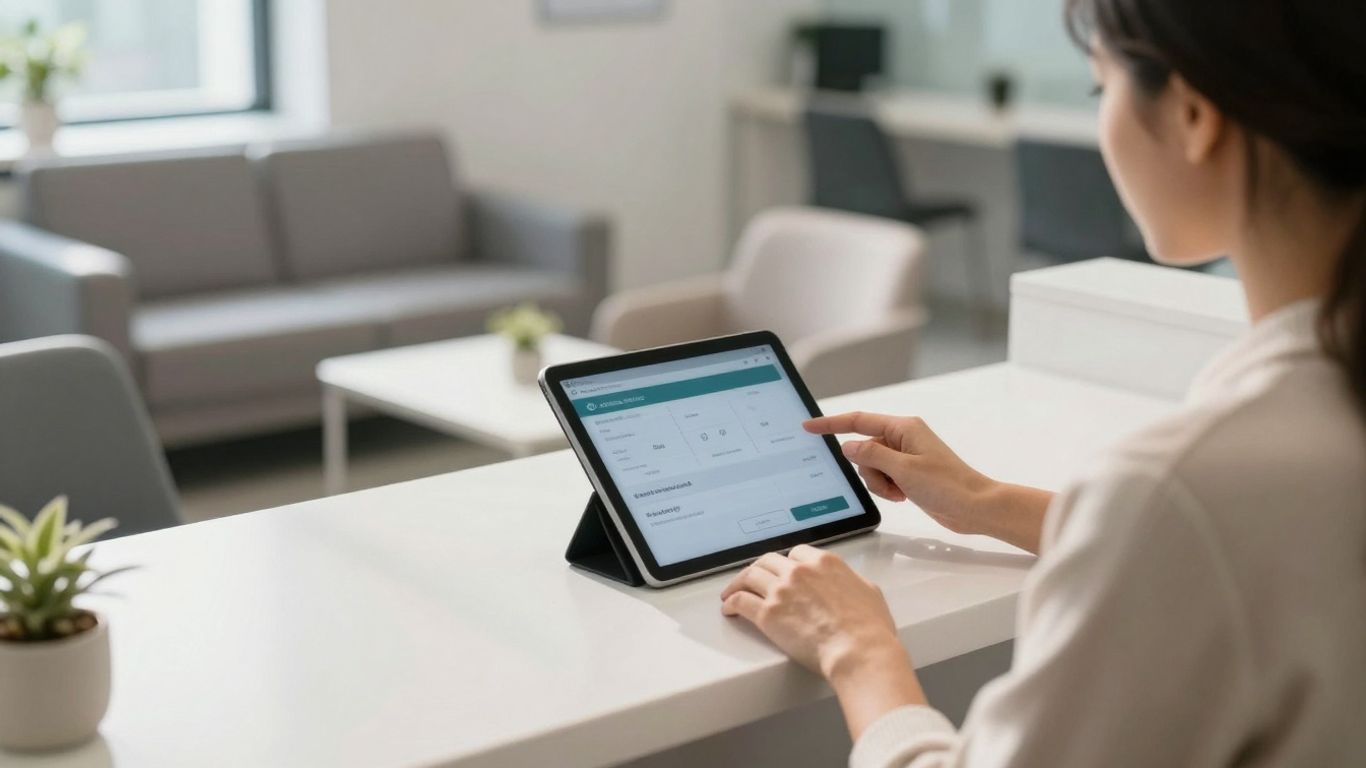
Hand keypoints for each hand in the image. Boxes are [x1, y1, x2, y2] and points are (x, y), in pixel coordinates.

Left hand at [720, 545, 900, 677]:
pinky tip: (729, 608)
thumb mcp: (869, 592)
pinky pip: (741, 601)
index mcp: (824, 562)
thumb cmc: (869, 629)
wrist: (858, 651)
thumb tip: (848, 584)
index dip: (786, 563)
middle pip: (768, 561)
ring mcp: (781, 590)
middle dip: (758, 569)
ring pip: (750, 576)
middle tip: (752, 578)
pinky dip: (731, 602)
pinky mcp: (768, 614)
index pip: (796, 553)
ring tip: (732, 592)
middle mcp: (800, 571)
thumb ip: (852, 581)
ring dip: (738, 583)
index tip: (780, 570)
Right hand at [804, 412, 1051, 553]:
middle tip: (891, 484)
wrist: (974, 507)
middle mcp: (903, 438)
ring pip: (871, 467)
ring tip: (901, 492)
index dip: (830, 423)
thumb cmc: (949, 485)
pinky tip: (904, 496)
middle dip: (869, 471)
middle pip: (864, 449)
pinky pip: (883, 478)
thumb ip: (872, 455)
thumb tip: (848, 446)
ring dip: (879, 483)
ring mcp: (905, 456)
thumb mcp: (904, 469)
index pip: (858, 421)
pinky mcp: (908, 473)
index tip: (809, 426)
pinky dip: (887, 489)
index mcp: (903, 428)